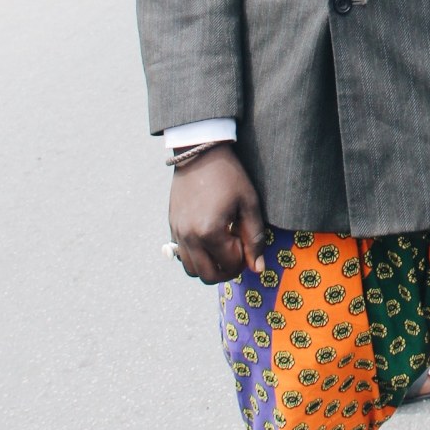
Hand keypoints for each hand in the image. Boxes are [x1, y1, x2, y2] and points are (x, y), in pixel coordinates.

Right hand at [168, 145, 268, 282]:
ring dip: (209, 266)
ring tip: (222, 247)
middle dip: (227, 270)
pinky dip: (196, 256)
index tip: (246, 239)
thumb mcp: (249, 204)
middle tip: (237, 253)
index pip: (230, 265)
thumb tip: (257, 268)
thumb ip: (254, 238)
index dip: (244, 258)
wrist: (200, 154)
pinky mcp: (172, 228)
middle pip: (208, 276)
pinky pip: (181, 256)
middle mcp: (189, 237)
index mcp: (209, 232)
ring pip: (192, 270)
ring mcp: (177, 233)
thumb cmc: (229, 176)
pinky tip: (208, 239)